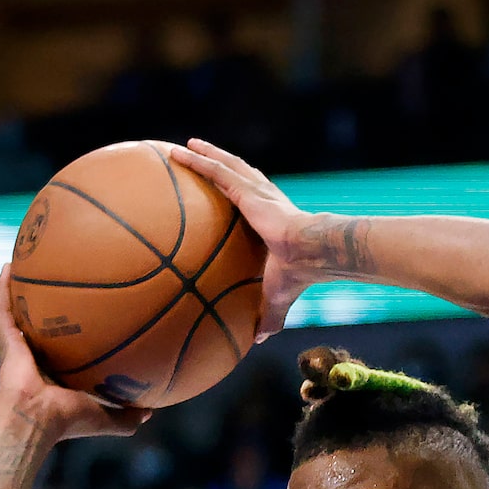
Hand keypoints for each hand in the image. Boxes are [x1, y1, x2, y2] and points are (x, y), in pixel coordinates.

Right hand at [0, 268, 152, 442]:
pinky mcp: (6, 338)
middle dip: (48, 304)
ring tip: (28, 263)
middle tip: (61, 279)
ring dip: (20, 288)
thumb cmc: (71, 419)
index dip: (75, 330)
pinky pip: (3, 307)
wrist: (38, 418)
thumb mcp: (110, 417)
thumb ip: (130, 414)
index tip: (89, 309)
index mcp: (57, 371)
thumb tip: (153, 409)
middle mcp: (37, 355)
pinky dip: (4, 286)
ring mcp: (19, 345)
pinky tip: (11, 265)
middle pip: (42, 323)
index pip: (66, 346)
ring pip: (18, 310)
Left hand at [169, 139, 313, 339]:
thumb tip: (256, 342)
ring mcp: (255, 192)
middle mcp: (265, 199)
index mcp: (273, 220)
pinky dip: (196, 160)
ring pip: (226, 166)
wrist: (310, 252)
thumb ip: (266, 316)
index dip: (243, 195)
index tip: (230, 193)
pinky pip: (215, 171)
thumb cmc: (297, 275)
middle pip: (239, 175)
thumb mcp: (276, 298)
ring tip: (188, 145)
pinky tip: (177, 152)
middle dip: (223, 164)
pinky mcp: (247, 189)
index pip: (254, 203)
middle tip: (203, 157)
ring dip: (207, 154)